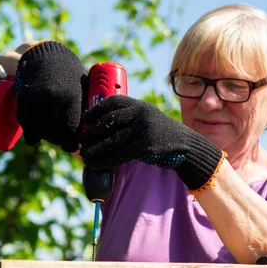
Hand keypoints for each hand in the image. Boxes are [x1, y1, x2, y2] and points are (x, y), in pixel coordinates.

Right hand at [13, 40, 86, 151]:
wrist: (42, 51)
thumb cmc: (65, 70)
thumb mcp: (78, 86)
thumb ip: (80, 105)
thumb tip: (88, 128)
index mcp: (73, 97)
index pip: (71, 131)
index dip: (70, 143)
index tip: (70, 146)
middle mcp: (56, 99)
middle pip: (55, 133)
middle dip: (56, 139)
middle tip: (57, 139)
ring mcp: (38, 99)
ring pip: (39, 130)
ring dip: (40, 134)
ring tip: (44, 133)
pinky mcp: (23, 98)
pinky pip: (25, 122)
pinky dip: (27, 128)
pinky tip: (30, 129)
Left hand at [80, 95, 225, 191]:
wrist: (185, 144)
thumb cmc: (159, 133)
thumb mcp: (146, 117)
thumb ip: (128, 118)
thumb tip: (97, 129)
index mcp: (139, 104)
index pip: (112, 102)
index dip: (95, 111)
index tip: (85, 120)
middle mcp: (141, 113)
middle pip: (109, 121)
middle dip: (92, 132)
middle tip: (81, 141)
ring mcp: (144, 129)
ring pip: (113, 140)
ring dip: (95, 150)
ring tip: (85, 156)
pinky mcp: (146, 146)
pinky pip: (121, 154)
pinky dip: (107, 161)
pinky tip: (98, 165)